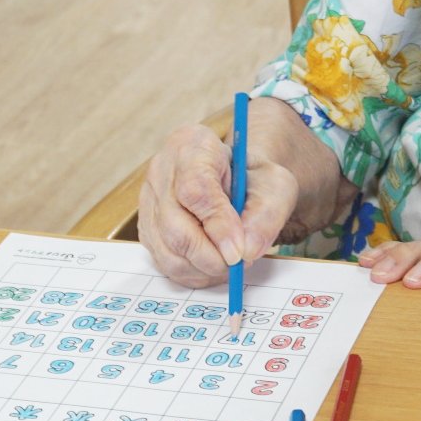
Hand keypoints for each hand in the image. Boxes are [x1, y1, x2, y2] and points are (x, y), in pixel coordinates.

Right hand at [138, 124, 298, 288]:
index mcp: (194, 146)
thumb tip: (247, 251)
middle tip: (239, 264)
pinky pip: (165, 263)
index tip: (240, 251)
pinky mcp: (146, 228)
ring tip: (231, 263)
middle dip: (211, 256)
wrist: (234, 178)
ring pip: (167, 250)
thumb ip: (266, 215)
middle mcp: (162, 171)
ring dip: (204, 269)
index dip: (218, 225)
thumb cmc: (252, 179)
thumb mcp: (273, 185)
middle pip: (174, 226)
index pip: (196, 189)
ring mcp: (148, 201)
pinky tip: (215, 266)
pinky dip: (194, 274)